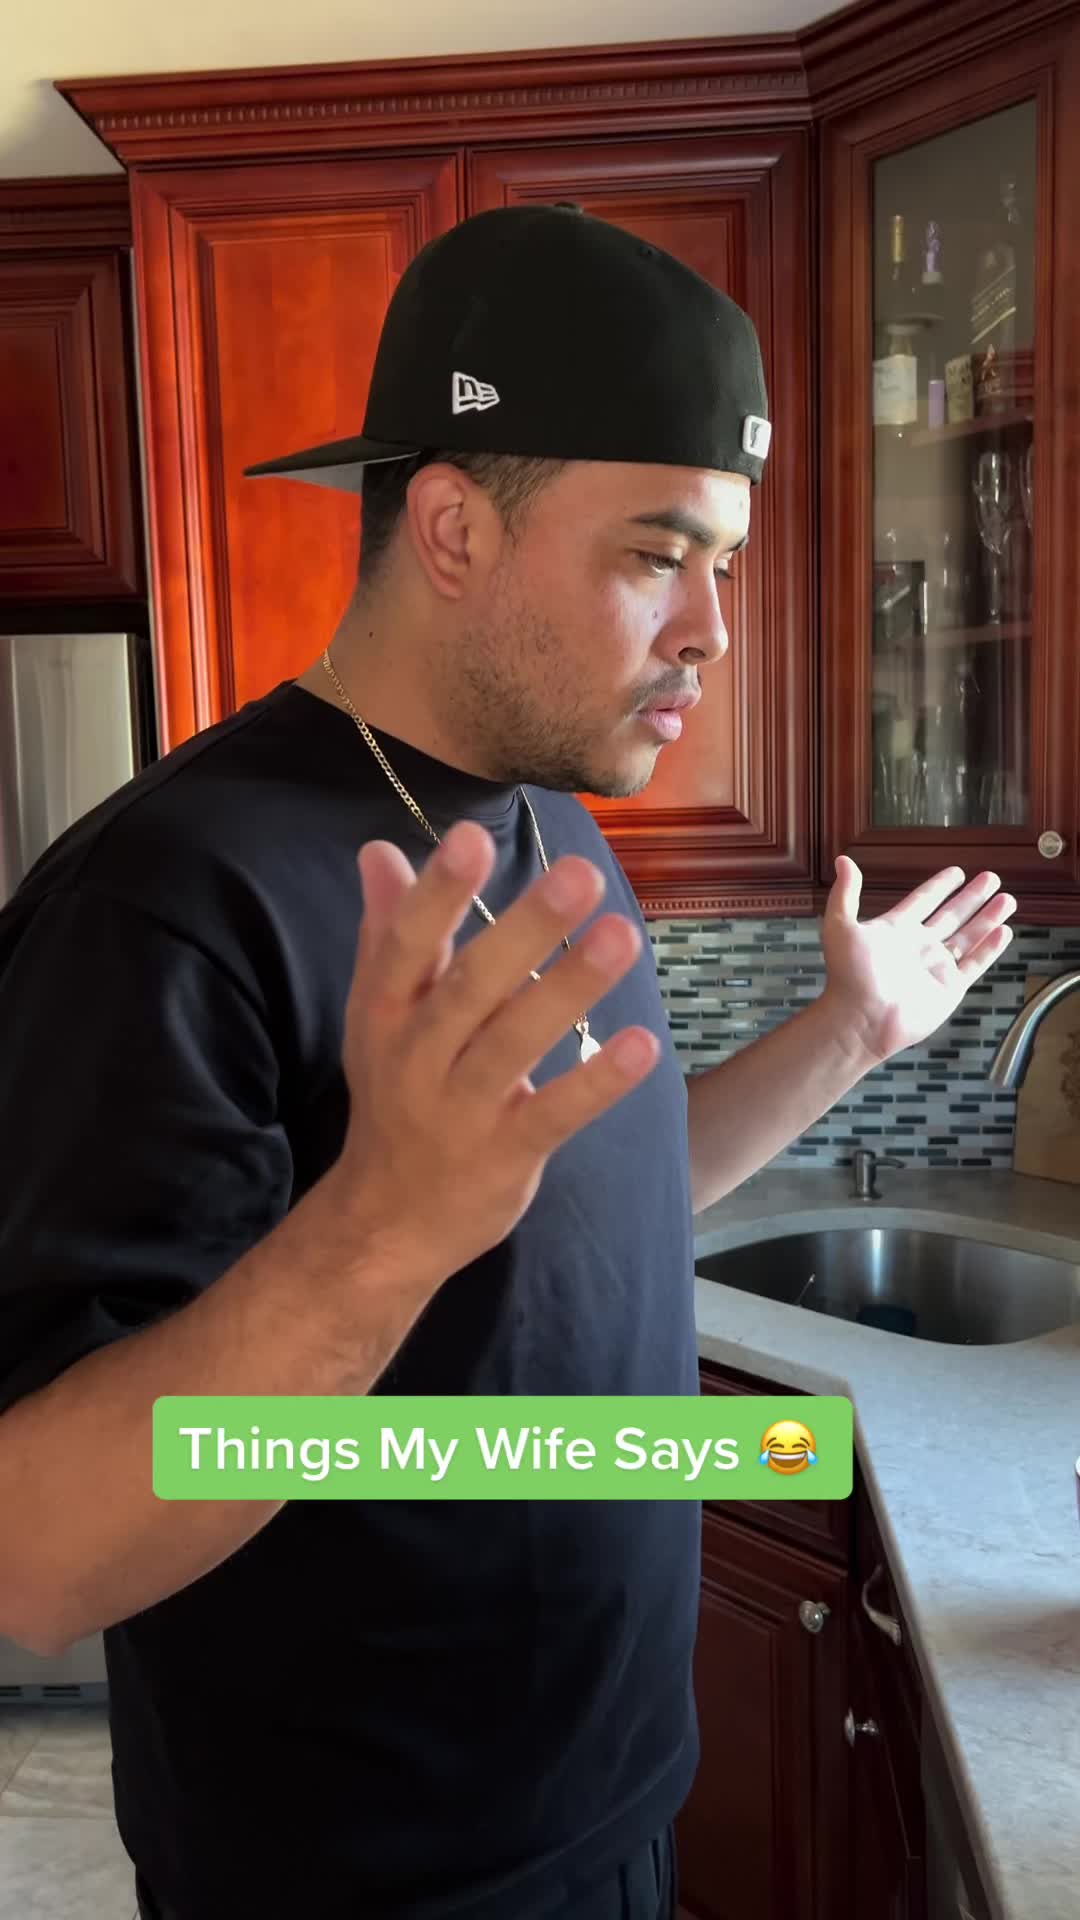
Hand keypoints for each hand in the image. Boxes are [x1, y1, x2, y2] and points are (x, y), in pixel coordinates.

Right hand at [332, 819, 659, 1287]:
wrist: (387, 1220)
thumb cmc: (395, 1095)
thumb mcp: (379, 1015)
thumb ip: (387, 931)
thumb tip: (379, 849)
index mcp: (386, 1014)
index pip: (407, 945)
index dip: (438, 893)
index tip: (471, 837)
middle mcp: (418, 1058)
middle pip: (471, 987)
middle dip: (525, 929)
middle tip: (581, 874)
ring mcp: (462, 1110)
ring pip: (516, 1043)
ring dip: (570, 989)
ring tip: (622, 936)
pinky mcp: (506, 1156)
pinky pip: (555, 1114)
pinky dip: (597, 1082)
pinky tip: (643, 1044)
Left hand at [819, 858, 1016, 1066]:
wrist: (861, 1019)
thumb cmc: (848, 974)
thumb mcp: (840, 926)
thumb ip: (845, 893)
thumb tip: (842, 859)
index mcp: (896, 929)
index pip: (923, 900)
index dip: (939, 886)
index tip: (957, 872)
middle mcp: (919, 945)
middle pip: (952, 915)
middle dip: (972, 897)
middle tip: (992, 878)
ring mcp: (936, 967)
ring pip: (969, 937)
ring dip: (988, 918)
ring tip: (1008, 899)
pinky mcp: (950, 988)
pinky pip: (974, 964)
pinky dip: (990, 948)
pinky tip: (1004, 930)